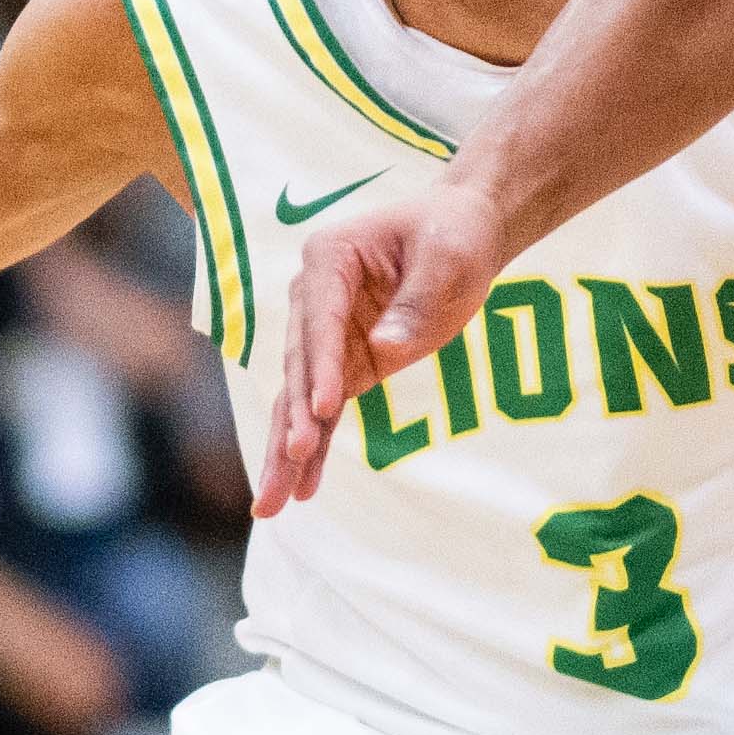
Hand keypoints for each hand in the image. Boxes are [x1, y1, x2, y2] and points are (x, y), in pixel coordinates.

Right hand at [258, 180, 507, 513]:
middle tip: (292, 458)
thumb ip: (417, 300)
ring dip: (286, 450)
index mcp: (330, 257)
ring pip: (298, 399)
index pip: (320, 319)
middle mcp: (313, 298)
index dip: (321, 365)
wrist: (462, 232)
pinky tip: (300, 493)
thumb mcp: (448, 256)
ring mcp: (324, 336)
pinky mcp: (344, 366)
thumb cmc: (454, 234)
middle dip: (294, 416)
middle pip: (299, 365)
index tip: (325, 409)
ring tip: (271, 502)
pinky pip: (321, 414)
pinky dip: (312, 451)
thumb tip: (386, 348)